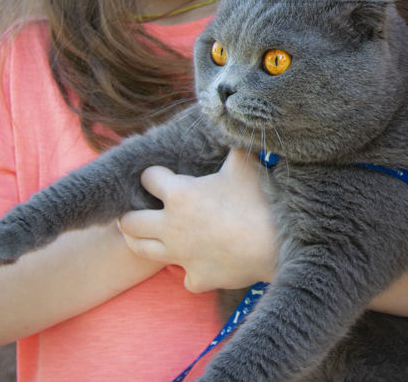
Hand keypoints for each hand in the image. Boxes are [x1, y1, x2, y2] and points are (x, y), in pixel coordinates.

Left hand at [117, 149, 277, 292]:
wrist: (278, 245)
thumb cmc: (259, 200)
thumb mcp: (244, 163)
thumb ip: (230, 148)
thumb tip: (231, 129)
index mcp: (179, 194)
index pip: (148, 178)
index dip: (155, 174)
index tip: (163, 175)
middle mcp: (170, 226)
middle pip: (129, 221)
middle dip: (129, 214)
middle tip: (136, 210)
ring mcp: (180, 255)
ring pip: (141, 250)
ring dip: (140, 240)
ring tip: (143, 235)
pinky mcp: (196, 278)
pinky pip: (184, 276)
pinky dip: (190, 269)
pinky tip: (199, 263)